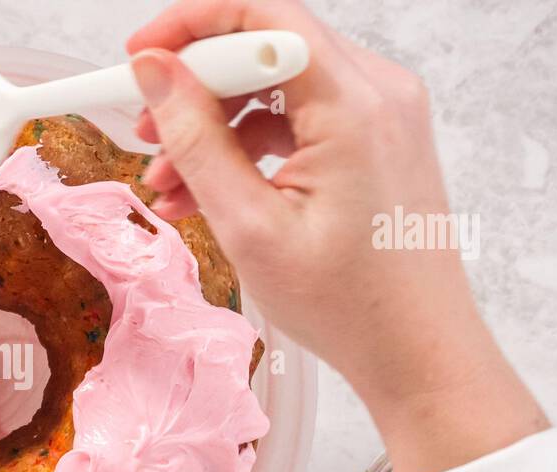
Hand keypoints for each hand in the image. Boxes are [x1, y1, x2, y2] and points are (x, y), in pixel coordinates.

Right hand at [127, 0, 547, 471]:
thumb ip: (197, 140)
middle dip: (196, 84)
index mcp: (354, 106)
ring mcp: (381, 116)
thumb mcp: (251, 226)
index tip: (139, 58)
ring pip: (277, 87)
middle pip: (267, 47)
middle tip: (144, 129)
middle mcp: (378, 94)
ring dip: (215, 124)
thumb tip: (155, 73)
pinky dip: (248, 147)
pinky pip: (298, 120)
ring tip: (167, 182)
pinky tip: (205, 194)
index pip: (264, 17)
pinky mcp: (375, 141)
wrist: (418, 353)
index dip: (191, 27)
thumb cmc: (349, 304)